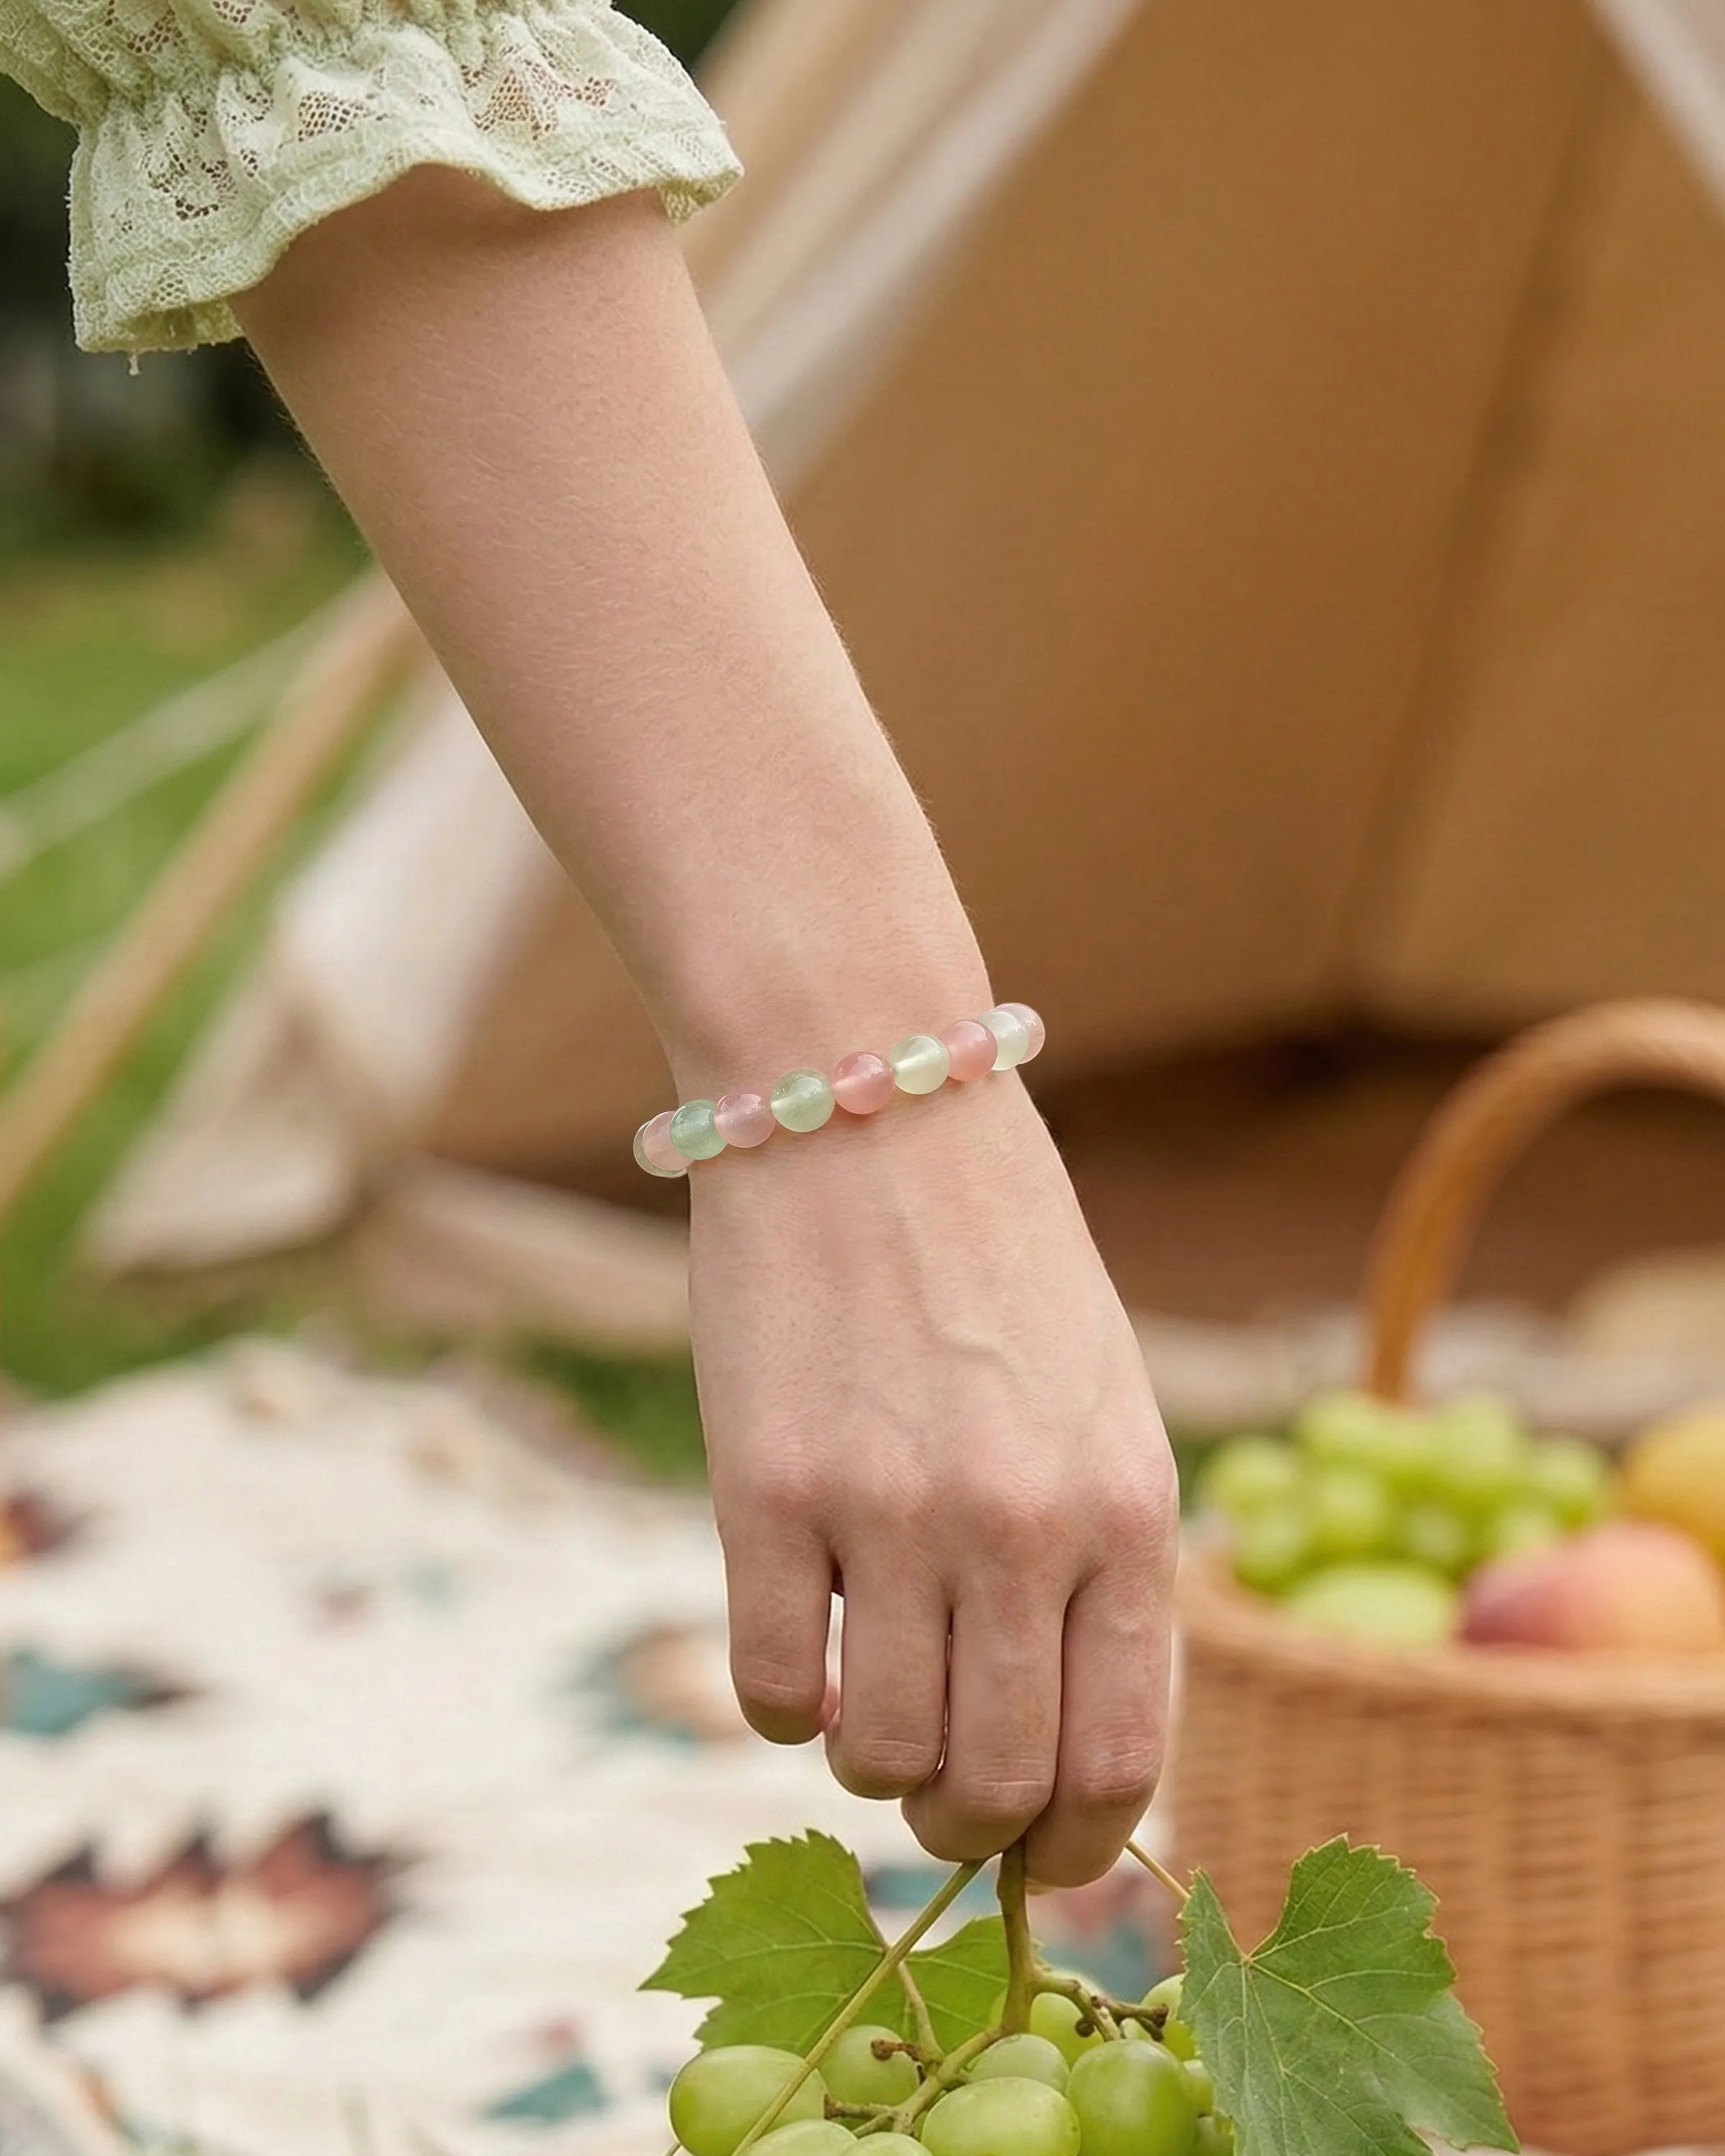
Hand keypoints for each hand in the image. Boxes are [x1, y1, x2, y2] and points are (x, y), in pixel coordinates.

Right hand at [690, 1074, 1176, 1886]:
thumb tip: (1062, 1742)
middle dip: (967, 1826)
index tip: (1040, 1856)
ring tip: (867, 1693)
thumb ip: (1100, 1569)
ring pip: (875, 1755)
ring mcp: (887, 1509)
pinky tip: (797, 1641)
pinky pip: (768, 1688)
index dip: (1077, 1846)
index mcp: (1128, 1507)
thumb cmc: (998, 1259)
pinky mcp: (760, 1489)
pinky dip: (780, 1705)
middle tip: (939, 1792)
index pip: (1121, 1756)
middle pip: (994, 1784)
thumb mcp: (1103, 1405)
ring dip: (869, 1760)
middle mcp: (1020, 1524)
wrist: (868, 1103)